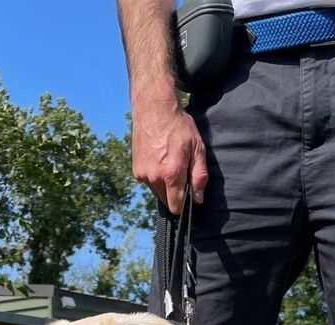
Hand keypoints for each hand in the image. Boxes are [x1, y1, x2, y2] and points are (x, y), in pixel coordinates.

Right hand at [131, 98, 207, 215]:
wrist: (153, 109)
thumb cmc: (179, 126)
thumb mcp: (197, 148)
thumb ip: (199, 176)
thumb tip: (198, 200)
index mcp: (171, 174)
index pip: (176, 207)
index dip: (184, 205)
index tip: (189, 196)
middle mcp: (154, 177)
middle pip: (166, 200)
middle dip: (175, 193)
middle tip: (181, 172)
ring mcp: (143, 174)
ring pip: (157, 191)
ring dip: (164, 184)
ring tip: (169, 162)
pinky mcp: (135, 170)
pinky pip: (149, 182)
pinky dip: (155, 176)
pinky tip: (159, 159)